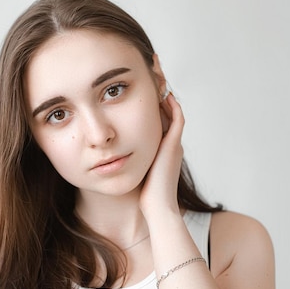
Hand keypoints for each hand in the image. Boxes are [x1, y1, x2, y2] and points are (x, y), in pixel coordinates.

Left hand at [139, 93, 184, 218]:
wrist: (156, 205)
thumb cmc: (143, 192)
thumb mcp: (134, 169)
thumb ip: (128, 158)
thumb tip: (111, 153)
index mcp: (162, 149)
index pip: (159, 122)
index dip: (152, 108)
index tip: (140, 95)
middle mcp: (170, 144)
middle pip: (167, 114)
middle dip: (159, 99)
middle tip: (152, 83)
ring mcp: (174, 144)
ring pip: (173, 114)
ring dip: (166, 98)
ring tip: (159, 83)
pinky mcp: (174, 145)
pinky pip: (178, 119)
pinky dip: (173, 106)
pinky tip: (164, 96)